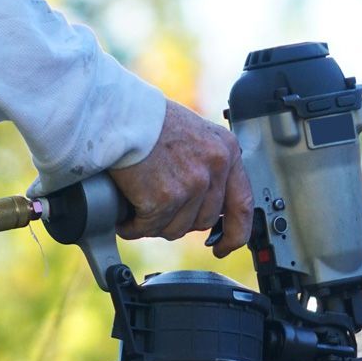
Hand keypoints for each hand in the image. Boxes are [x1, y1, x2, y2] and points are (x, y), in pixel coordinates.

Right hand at [108, 99, 254, 258]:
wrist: (118, 114)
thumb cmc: (148, 121)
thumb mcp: (194, 135)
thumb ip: (206, 166)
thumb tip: (206, 205)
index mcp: (226, 150)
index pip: (243, 204)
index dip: (235, 233)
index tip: (224, 246)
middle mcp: (214, 167)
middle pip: (204, 221)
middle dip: (179, 221)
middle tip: (157, 210)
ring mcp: (191, 184)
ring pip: (176, 228)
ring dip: (154, 224)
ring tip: (138, 204)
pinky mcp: (164, 198)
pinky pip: (149, 227)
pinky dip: (133, 225)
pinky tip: (124, 214)